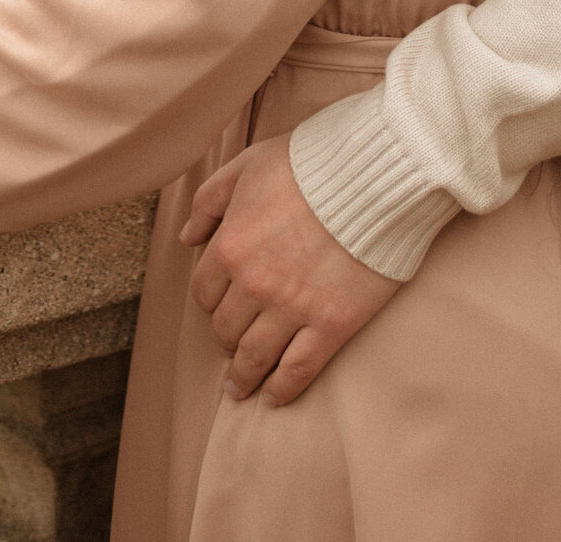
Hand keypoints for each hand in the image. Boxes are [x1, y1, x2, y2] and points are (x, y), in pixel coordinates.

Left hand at [180, 134, 399, 404]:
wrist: (373, 174)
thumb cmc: (311, 162)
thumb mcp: (249, 165)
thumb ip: (210, 200)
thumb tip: (187, 236)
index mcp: (231, 245)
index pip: (205, 292)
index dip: (211, 302)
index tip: (221, 307)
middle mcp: (255, 284)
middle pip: (226, 329)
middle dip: (227, 338)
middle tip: (234, 344)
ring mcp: (293, 308)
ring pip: (255, 357)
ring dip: (244, 376)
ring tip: (242, 387)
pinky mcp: (331, 324)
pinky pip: (298, 370)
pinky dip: (282, 389)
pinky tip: (274, 397)